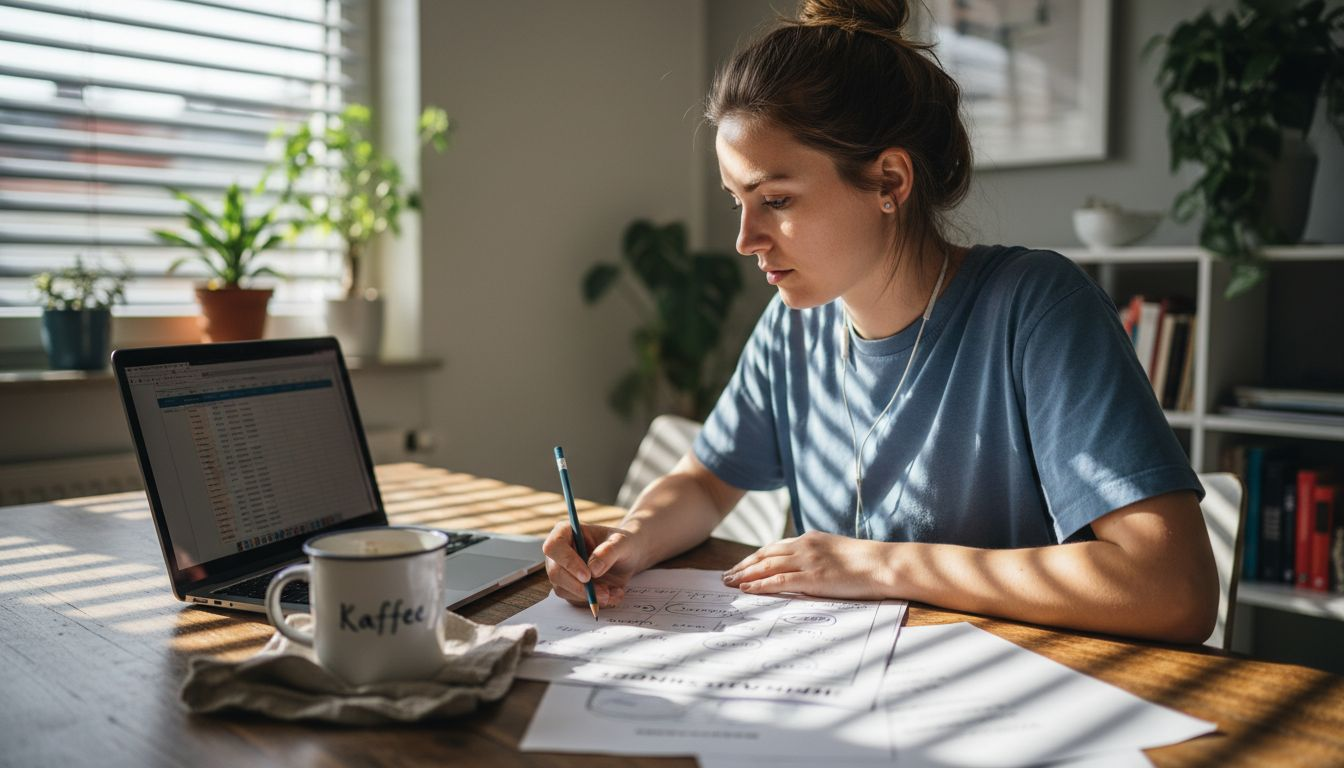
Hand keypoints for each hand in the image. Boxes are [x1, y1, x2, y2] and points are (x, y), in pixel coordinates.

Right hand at [542, 521, 643, 607]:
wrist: (627, 558)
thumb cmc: (622, 544)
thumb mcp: (622, 542)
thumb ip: (609, 552)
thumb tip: (593, 570)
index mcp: (566, 532)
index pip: (554, 547)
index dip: (567, 562)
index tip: (587, 576)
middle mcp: (559, 553)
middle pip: (556, 572)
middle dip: (579, 586)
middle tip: (604, 592)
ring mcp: (562, 571)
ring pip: (563, 590)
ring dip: (588, 596)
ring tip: (613, 592)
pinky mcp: (568, 588)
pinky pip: (574, 600)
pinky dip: (593, 601)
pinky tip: (612, 594)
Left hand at [720, 530, 895, 599]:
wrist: (884, 564)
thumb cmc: (866, 563)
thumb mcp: (837, 552)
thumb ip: (818, 556)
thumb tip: (807, 568)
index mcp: (810, 539)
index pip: (774, 547)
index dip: (754, 558)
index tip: (740, 566)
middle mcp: (804, 546)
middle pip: (764, 555)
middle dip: (743, 566)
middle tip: (726, 576)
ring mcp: (808, 561)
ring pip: (767, 566)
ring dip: (745, 575)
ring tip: (729, 583)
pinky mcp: (813, 578)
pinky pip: (779, 580)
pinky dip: (760, 585)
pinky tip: (746, 589)